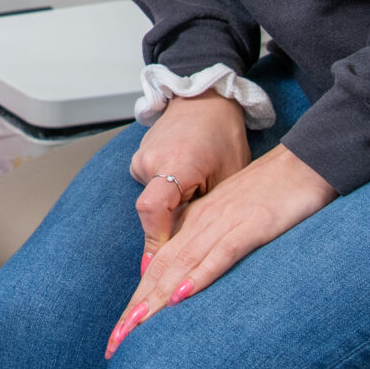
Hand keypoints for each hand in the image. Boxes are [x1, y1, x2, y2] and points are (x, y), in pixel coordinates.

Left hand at [107, 145, 335, 357]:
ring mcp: (225, 223)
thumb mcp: (237, 218)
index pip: (158, 266)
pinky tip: (181, 297)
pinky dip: (199, 276)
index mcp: (196, 222)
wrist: (307, 160)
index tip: (122, 333)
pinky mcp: (251, 225)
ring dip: (156, 300)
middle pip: (160, 271)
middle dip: (137, 310)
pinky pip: (220, 253)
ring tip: (134, 328)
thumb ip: (215, 244)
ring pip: (181, 265)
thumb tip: (197, 278)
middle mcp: (202, 223)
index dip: (138, 301)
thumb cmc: (277, 192)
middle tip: (115, 343)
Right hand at [126, 93, 250, 260]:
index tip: (157, 269)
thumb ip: (210, 213)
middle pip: (151, 215)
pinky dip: (167, 203)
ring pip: (152, 205)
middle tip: (173, 265)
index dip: (156, 242)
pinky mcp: (141, 160)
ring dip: (170, 218)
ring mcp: (142, 159)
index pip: (153, 211)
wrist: (205, 99)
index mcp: (175, 163)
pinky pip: (152, 192)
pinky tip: (186, 198)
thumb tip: (200, 252)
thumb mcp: (228, 176)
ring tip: (191, 217)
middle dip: (165, 240)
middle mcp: (150, 160)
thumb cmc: (223, 134)